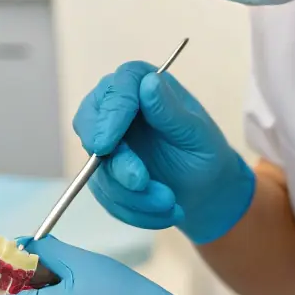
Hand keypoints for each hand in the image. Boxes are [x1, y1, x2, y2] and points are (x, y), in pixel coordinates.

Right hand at [74, 63, 255, 243]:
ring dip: (131, 194)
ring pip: (97, 166)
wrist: (205, 192)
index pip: (116, 88)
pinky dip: (132, 209)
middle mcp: (118, 108)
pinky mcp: (103, 172)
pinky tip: (163, 212)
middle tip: (138, 182)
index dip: (109, 113)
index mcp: (142, 85)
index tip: (107, 144)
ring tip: (170, 203)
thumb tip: (148, 82)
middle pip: (89, 120)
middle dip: (112, 158)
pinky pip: (105, 193)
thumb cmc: (205, 154)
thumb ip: (171, 111)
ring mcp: (107, 141)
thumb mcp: (197, 134)